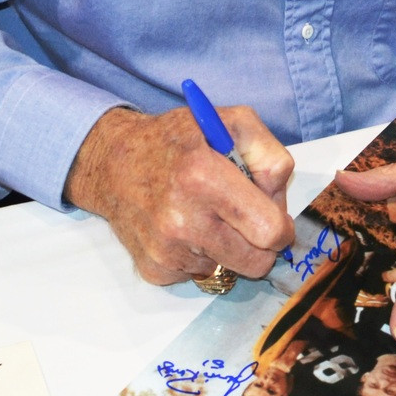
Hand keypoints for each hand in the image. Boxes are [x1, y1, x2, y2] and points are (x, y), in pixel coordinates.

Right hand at [65, 105, 293, 284]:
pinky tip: (185, 227)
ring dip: (229, 247)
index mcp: (203, 178)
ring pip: (230, 269)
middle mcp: (182, 220)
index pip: (269, 230)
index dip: (282, 229)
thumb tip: (278, 198)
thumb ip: (268, 153)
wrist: (113, 164)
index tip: (277, 221)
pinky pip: (200, 274)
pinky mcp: (154, 270)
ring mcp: (166, 250)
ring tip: (207, 214)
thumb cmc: (176, 139)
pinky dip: (201, 255)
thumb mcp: (230, 121)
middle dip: (261, 245)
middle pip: (256, 263)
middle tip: (248, 220)